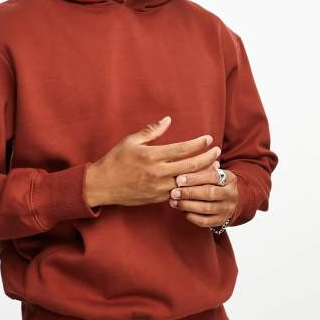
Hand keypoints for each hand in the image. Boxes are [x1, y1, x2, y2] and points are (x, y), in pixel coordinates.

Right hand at [84, 115, 220, 207]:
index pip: (182, 149)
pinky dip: (191, 187)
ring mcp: (159, 188)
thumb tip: (168, 120)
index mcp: (152, 156)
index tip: (209, 138)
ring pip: (189, 182)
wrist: (102, 185)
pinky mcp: (158, 199)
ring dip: (204, 174)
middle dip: (208, 158)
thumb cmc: (115, 160)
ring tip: (215, 166)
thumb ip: (151, 131)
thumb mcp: (131, 141)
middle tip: (217, 151)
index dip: (198, 144)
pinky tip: (200, 181)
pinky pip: (180, 193)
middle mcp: (157, 173)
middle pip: (191, 166)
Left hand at [168, 166, 237, 227]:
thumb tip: (180, 169)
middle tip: (173, 192)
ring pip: (206, 208)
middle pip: (210, 193)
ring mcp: (227, 209)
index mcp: (229, 178)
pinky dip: (191, 216)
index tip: (179, 179)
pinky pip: (204, 221)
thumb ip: (200, 170)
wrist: (226, 201)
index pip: (213, 177)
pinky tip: (182, 211)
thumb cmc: (213, 183)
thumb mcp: (211, 174)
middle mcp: (231, 194)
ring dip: (187, 205)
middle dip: (189, 193)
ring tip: (173, 201)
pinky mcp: (220, 221)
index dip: (195, 178)